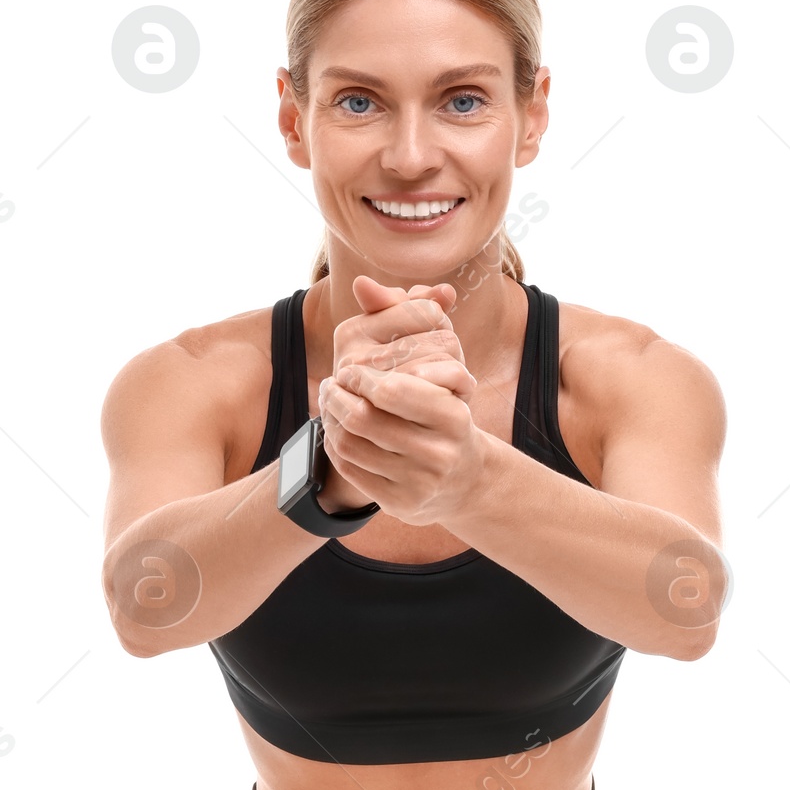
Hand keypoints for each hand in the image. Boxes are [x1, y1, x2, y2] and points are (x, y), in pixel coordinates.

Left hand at [320, 278, 474, 509]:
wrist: (462, 479)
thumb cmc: (444, 408)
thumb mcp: (437, 360)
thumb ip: (402, 316)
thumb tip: (362, 283)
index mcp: (455, 416)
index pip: (393, 390)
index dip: (362, 378)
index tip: (348, 368)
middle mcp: (441, 454)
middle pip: (367, 419)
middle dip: (338, 399)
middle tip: (328, 385)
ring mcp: (421, 485)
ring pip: (353, 445)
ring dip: (331, 421)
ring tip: (328, 404)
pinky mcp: (401, 506)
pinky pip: (352, 471)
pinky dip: (336, 448)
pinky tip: (335, 432)